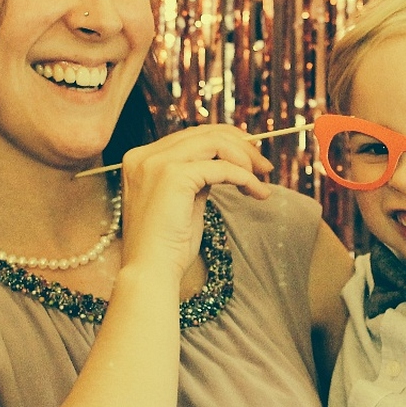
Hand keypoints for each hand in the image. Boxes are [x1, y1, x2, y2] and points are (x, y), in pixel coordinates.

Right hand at [117, 125, 273, 282]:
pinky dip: (244, 177)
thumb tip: (225, 162)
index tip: (250, 157)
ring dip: (245, 159)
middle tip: (264, 166)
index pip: (190, 136)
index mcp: (141, 158)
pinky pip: (221, 167)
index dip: (225, 141)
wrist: (150, 273)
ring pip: (214, 143)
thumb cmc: (167, 246)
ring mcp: (156, 163)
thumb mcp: (182, 201)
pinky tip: (256, 192)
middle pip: (204, 133)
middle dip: (240, 146)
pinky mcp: (173, 175)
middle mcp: (144, 155)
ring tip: (263, 179)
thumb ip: (195, 177)